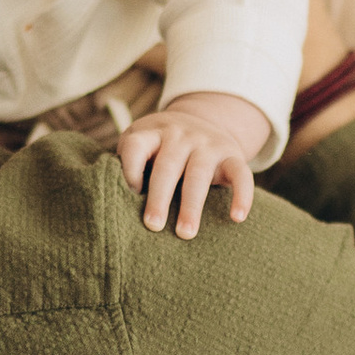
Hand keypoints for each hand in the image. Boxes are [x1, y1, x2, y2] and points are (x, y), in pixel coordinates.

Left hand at [118, 90, 273, 237]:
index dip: (129, 169)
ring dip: (192, 205)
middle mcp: (180, 135)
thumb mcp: (142, 145)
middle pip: (167, 166)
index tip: (130, 194)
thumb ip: (129, 167)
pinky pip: (241, 175)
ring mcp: (208, 144)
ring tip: (185, 234)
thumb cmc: (160, 148)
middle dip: (159, 197)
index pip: (136, 146)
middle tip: (153, 226)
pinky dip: (242, 195)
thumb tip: (112, 206)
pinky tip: (237, 218)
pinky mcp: (232, 155)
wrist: (203, 120)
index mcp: (152, 133)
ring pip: (199, 174)